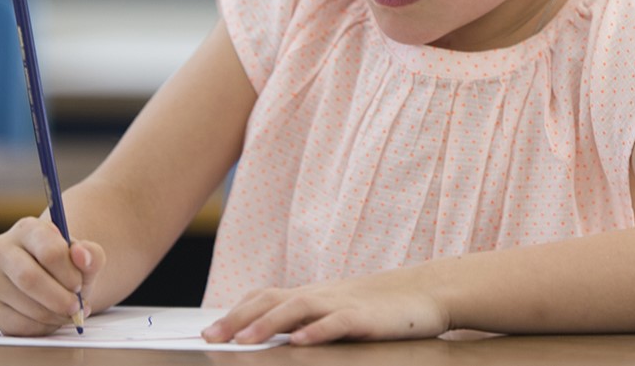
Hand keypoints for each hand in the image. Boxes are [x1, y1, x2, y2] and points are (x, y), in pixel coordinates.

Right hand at [0, 215, 105, 335]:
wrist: (48, 280)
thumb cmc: (65, 266)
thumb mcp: (84, 257)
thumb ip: (90, 254)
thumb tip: (82, 255)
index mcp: (27, 229)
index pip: (49, 252)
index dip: (69, 274)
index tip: (79, 284)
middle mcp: (1, 249)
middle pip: (30, 279)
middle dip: (60, 298)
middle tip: (77, 306)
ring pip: (25, 304)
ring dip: (54, 315)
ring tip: (67, 312)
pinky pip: (17, 325)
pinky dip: (41, 327)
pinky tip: (50, 319)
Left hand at [204, 265, 449, 345]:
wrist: (427, 292)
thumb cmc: (378, 308)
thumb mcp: (337, 312)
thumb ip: (307, 321)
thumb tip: (271, 338)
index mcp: (311, 295)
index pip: (264, 297)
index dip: (234, 312)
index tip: (208, 331)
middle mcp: (320, 295)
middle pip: (271, 301)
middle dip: (237, 319)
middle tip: (209, 338)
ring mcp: (342, 304)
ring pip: (297, 309)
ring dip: (266, 324)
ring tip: (242, 341)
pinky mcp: (365, 317)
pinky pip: (337, 323)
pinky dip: (316, 331)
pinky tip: (299, 342)